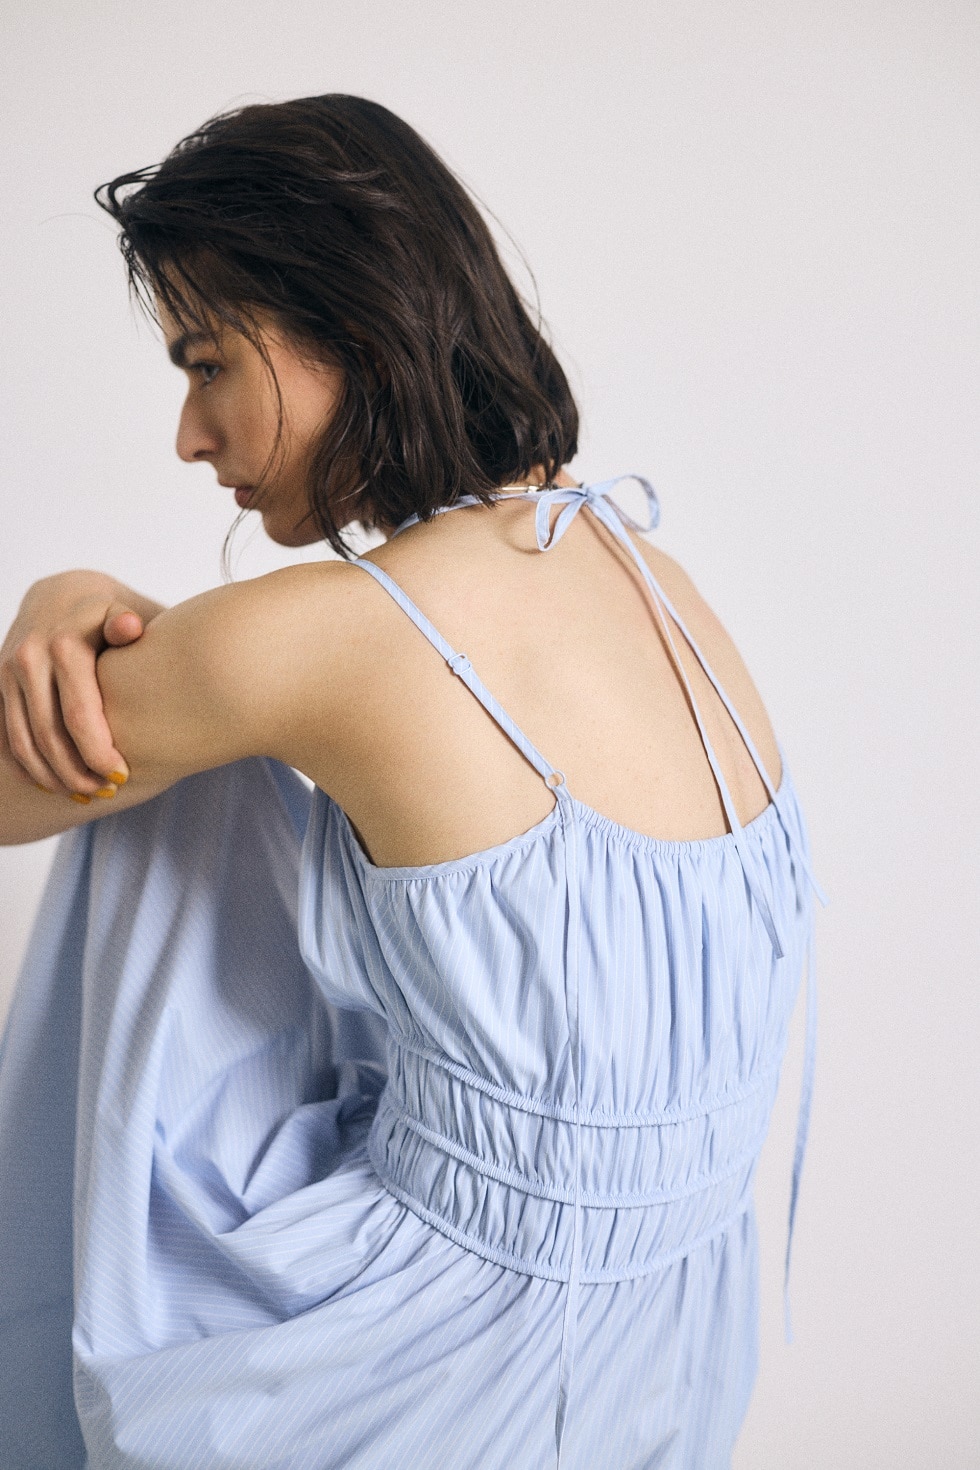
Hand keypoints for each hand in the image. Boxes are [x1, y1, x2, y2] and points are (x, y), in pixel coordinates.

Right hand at [0, 571, 161, 797]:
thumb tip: (129, 628)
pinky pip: (7, 738)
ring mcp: (7, 673)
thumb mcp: (130, 612)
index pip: (78, 715)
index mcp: (63, 642)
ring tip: (85, 794)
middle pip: (48, 736)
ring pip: (23, 743)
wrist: (65, 593)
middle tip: (106, 791)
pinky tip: (55, 786)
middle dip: (77, 773)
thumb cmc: (115, 612)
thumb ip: (133, 624)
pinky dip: (29, 768)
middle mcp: (28, 657)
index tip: (123, 776)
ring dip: (52, 777)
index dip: (99, 753)